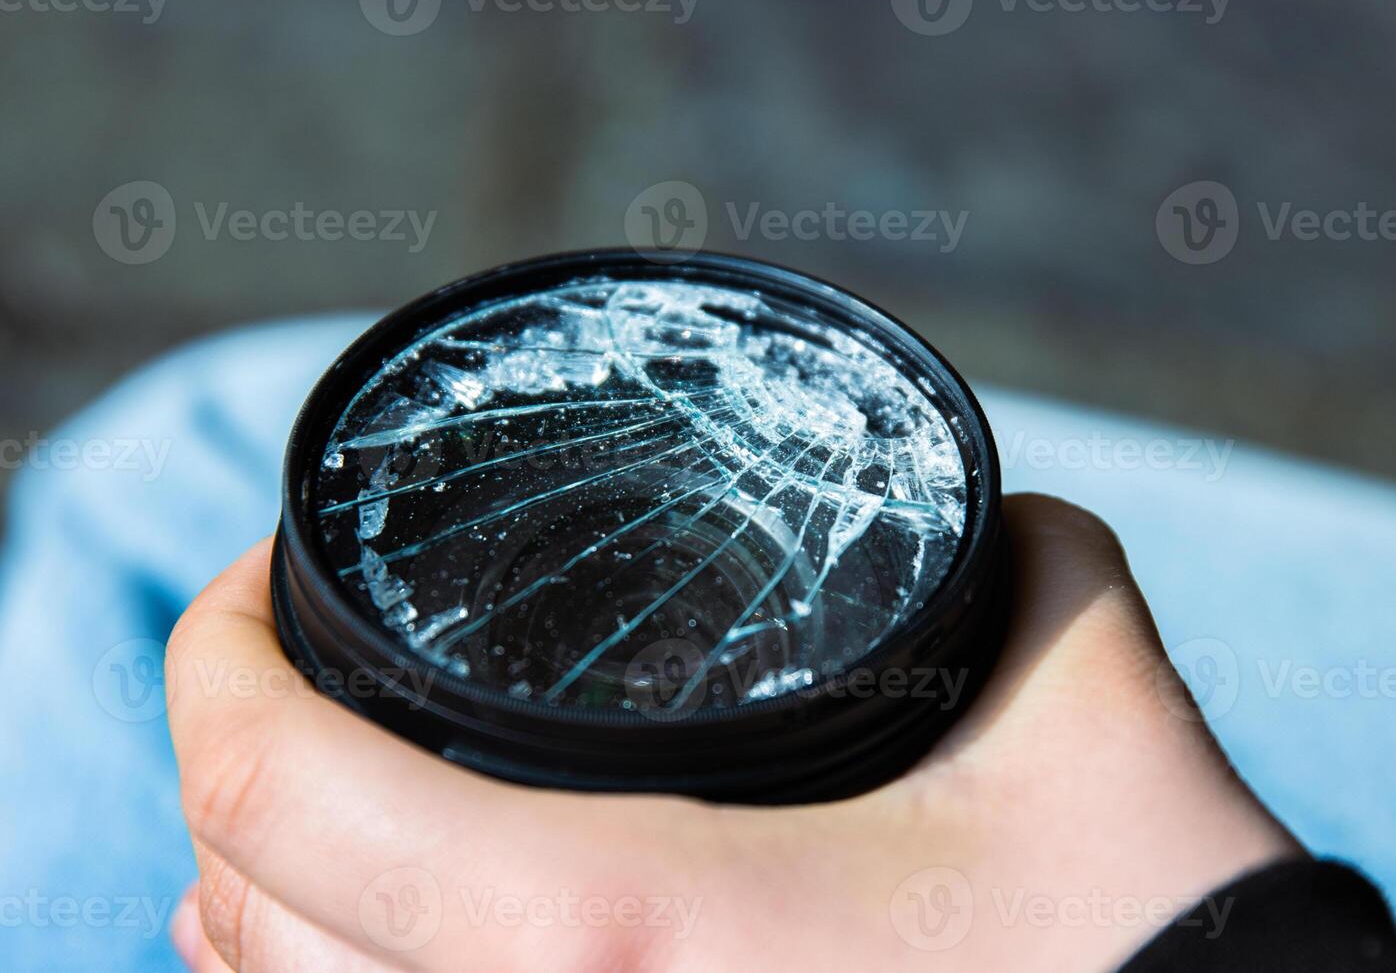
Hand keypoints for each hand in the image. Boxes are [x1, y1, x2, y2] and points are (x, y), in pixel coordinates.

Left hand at [165, 494, 1299, 971]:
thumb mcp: (1075, 687)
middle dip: (230, 770)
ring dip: (261, 899)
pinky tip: (366, 938)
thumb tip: (975, 507)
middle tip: (291, 665)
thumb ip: (1006, 552)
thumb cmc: (1140, 929)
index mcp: (606, 928)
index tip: (257, 573)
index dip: (213, 655)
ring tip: (305, 801)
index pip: (274, 793)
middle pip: (244, 921)